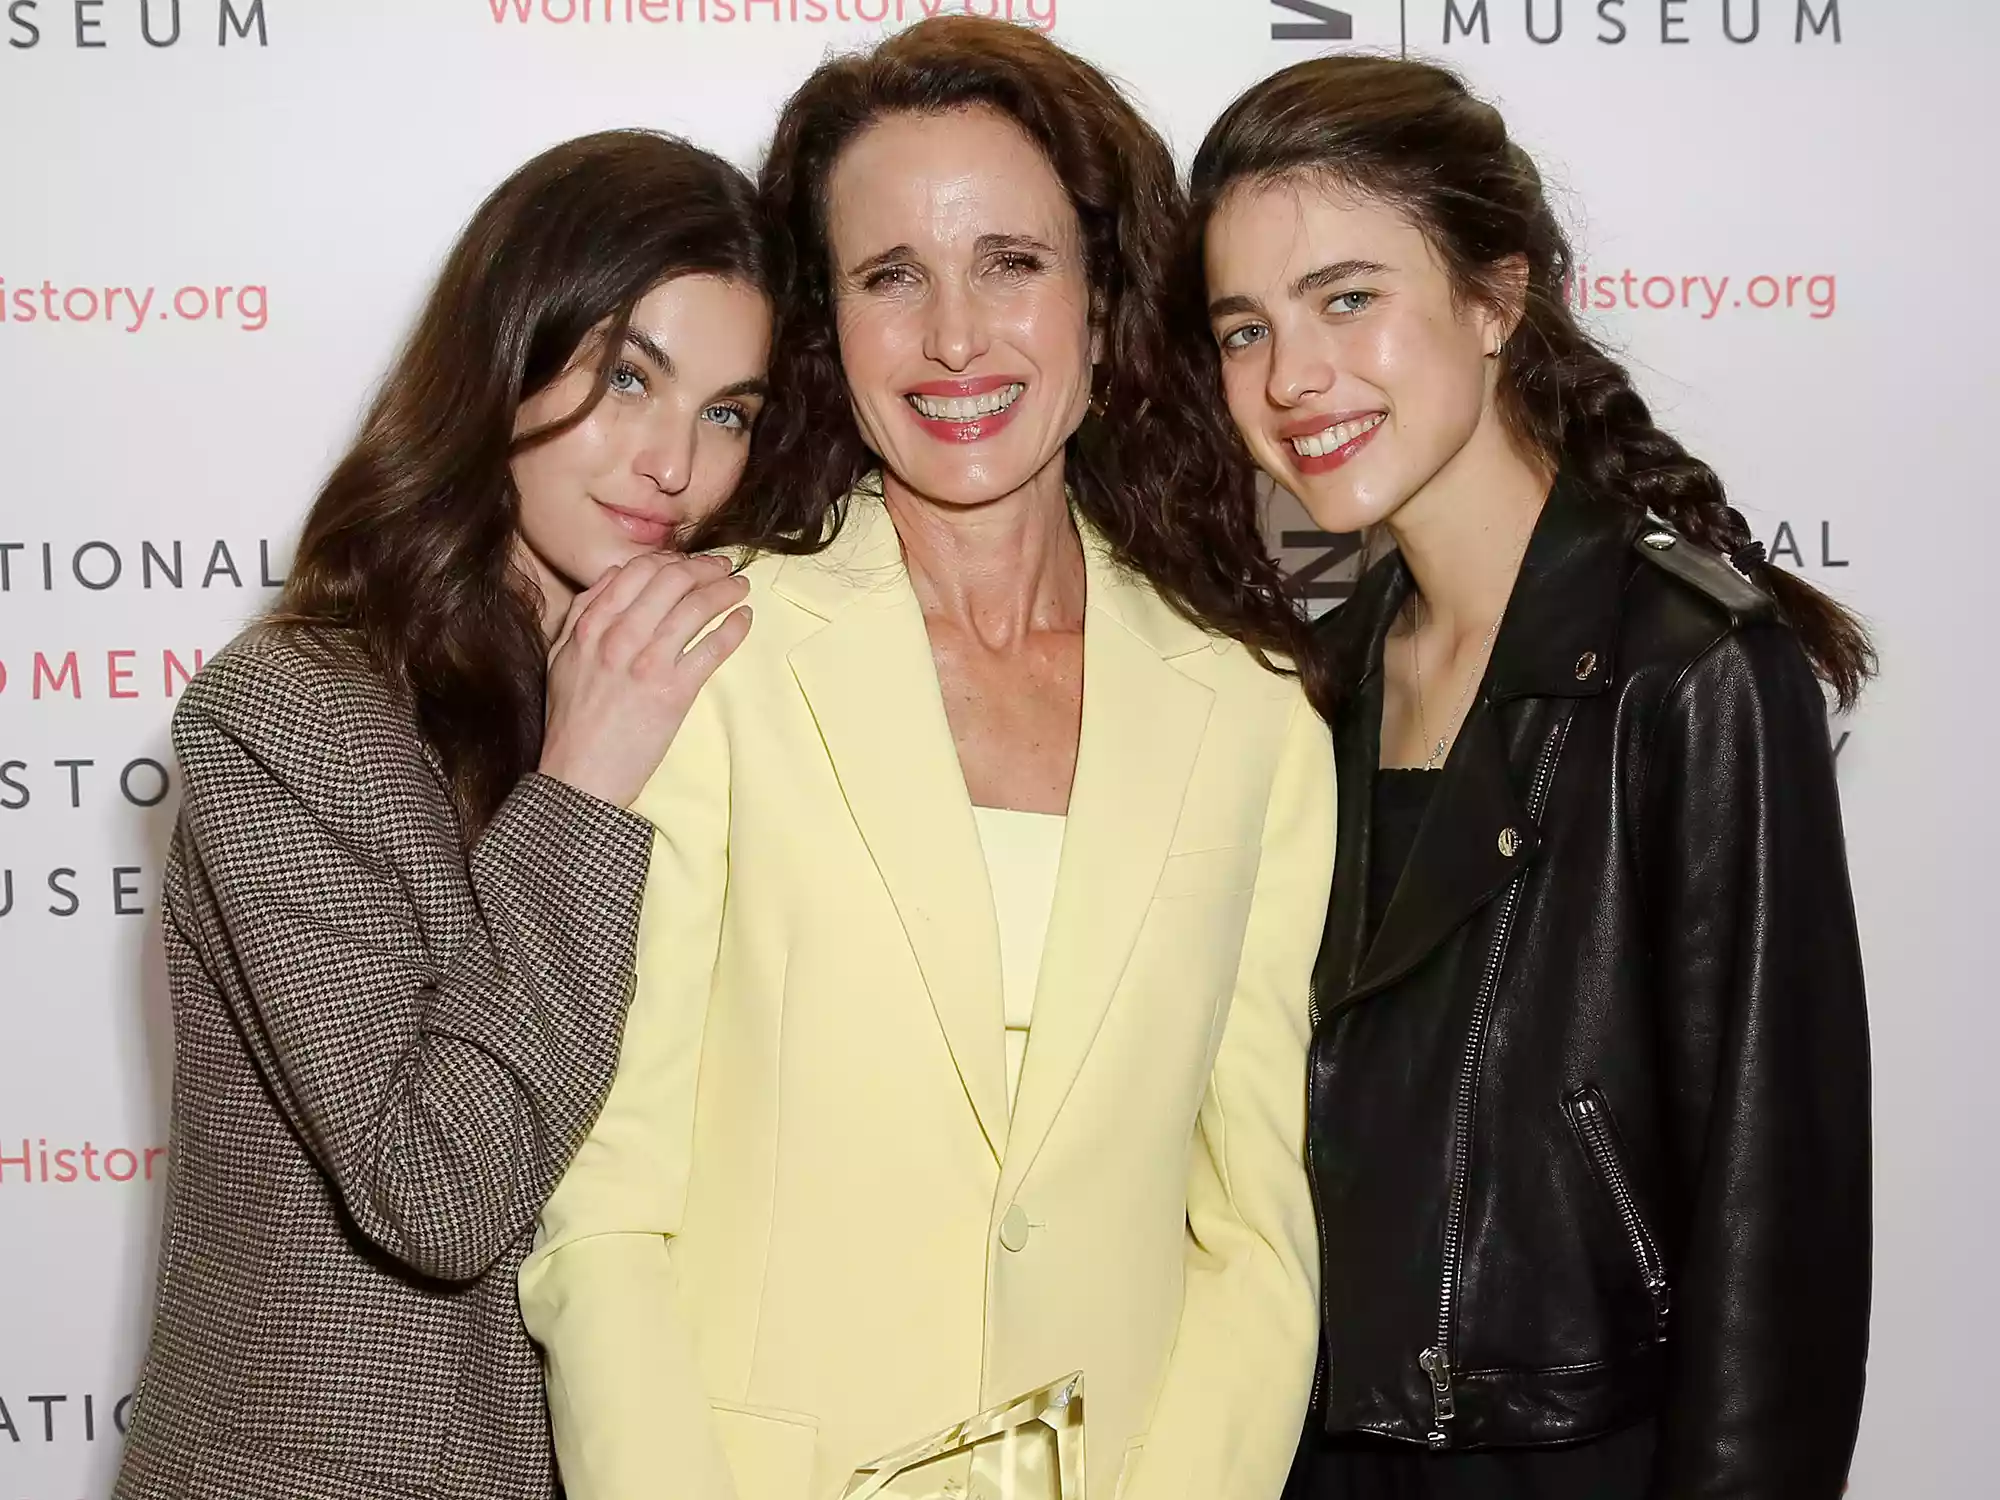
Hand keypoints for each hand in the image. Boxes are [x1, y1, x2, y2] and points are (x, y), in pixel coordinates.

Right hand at [538, 552, 750, 808]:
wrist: (579, 776)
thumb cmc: (570, 721)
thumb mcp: (561, 657)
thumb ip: (583, 613)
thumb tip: (615, 575)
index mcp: (590, 626)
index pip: (636, 570)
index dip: (669, 559)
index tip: (688, 563)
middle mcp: (618, 637)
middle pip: (671, 579)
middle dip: (704, 567)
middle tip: (723, 568)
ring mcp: (647, 663)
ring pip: (695, 607)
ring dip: (725, 590)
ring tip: (740, 588)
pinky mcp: (673, 692)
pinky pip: (712, 648)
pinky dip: (733, 628)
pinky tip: (744, 619)